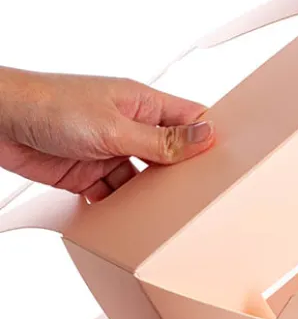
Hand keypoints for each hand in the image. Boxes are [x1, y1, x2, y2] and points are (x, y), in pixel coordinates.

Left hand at [0, 66, 214, 200]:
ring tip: (164, 209)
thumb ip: (161, 140)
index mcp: (143, 104)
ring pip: (145, 178)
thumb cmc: (51, 105)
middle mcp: (131, 127)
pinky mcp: (92, 173)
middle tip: (199, 193)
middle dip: (183, 172)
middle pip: (171, 153)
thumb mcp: (115, 127)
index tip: (226, 158)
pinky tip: (128, 214)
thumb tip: (205, 135)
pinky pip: (118, 194)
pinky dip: (122, 206)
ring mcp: (112, 151)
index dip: (209, 135)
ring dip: (151, 194)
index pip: (189, 117)